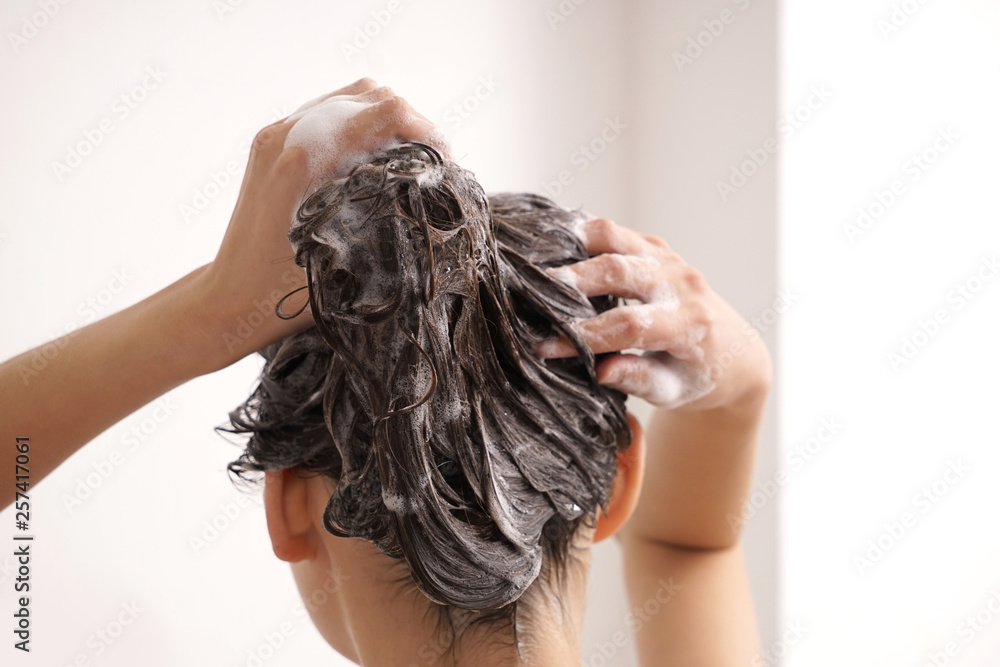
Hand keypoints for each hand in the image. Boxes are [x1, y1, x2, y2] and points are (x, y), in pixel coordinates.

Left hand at [200, 79, 445, 363]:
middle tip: (434, 162)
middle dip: (412, 123)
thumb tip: (437, 199)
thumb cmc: (284, 295)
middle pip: (372, 96)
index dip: (426, 132)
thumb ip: (387, 221)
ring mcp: (276, 134)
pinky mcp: (271, 143)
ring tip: (410, 158)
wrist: (228, 298)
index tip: (445, 163)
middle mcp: (288, 136)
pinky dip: (362, 125)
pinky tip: (377, 160)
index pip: (385, 112)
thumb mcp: (346, 260)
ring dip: (388, 121)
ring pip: (351, 97)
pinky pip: (329, 111)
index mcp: (305, 160)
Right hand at [534, 217, 771, 411]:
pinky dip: (582, 235)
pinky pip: (616, 233)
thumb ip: (638, 379)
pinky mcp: (658, 248)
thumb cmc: (698, 379)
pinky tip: (551, 244)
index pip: (628, 326)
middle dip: (572, 282)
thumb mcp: (672, 392)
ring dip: (573, 245)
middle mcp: (682, 284)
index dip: (583, 336)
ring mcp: (671, 260)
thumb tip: (598, 370)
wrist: (734, 352)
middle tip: (530, 293)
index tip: (544, 347)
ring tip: (535, 255)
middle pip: (619, 271)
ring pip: (615, 238)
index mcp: (689, 325)